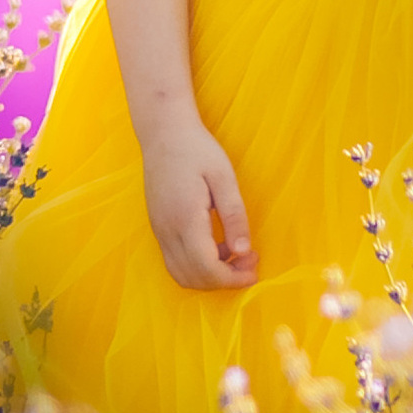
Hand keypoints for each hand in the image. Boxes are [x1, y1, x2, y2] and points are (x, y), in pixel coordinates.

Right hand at [138, 115, 258, 288]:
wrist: (163, 132)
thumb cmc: (197, 149)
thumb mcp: (224, 178)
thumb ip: (234, 216)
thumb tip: (243, 252)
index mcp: (185, 218)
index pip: (207, 268)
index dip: (233, 278)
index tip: (254, 269)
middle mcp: (167, 230)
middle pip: (193, 278)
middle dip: (224, 280)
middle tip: (249, 261)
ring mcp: (158, 231)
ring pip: (180, 274)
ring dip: (209, 277)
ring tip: (234, 256)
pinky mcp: (157, 228)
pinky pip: (174, 261)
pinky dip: (196, 266)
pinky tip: (216, 247)